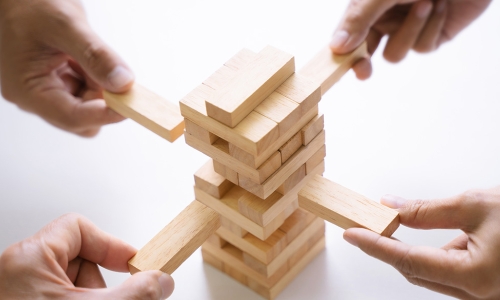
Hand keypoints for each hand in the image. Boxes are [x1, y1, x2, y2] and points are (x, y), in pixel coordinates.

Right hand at [0, 0, 133, 136]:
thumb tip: (123, 83)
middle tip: (112, 72)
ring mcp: (47, 93)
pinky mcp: (59, 86)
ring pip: (89, 108)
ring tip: (88, 55)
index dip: (105, 115)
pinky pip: (88, 94)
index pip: (72, 117)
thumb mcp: (66, 25)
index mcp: (27, 90)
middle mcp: (34, 98)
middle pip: (83, 119)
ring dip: (100, 88)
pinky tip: (86, 58)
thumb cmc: (30, 4)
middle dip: (103, 100)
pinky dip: (97, 80)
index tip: (132, 105)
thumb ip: (96, 55)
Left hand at [0, 213, 174, 298]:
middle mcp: (21, 274)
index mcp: (30, 259)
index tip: (133, 265)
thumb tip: (160, 282)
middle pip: (79, 261)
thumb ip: (135, 294)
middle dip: (101, 287)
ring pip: (72, 287)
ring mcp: (21, 296)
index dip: (110, 244)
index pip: (78, 228)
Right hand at [330, 0, 491, 78]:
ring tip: (426, 3)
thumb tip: (336, 46)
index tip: (338, 66)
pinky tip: (440, 7)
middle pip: (366, 51)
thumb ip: (359, 18)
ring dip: (411, 31)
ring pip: (395, 53)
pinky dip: (431, 28)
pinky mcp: (431, 37)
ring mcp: (407, 29)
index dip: (342, 52)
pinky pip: (422, 47)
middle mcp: (385, 19)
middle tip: (363, 71)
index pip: (347, 34)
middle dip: (364, 62)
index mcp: (367, 7)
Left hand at [343, 188, 499, 298]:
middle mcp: (482, 295)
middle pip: (418, 272)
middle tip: (369, 224)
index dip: (376, 246)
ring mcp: (486, 295)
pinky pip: (454, 274)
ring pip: (435, 274)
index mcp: (477, 277)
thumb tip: (391, 207)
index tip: (351, 234)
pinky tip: (457, 237)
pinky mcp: (489, 289)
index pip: (409, 261)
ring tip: (432, 225)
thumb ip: (428, 210)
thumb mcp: (476, 205)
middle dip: (392, 247)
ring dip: (422, 250)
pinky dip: (444, 255)